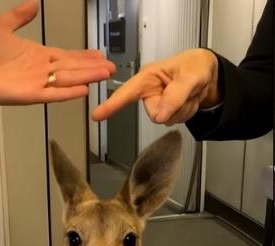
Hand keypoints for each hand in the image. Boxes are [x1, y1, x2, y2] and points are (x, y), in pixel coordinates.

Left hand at [0, 0, 114, 105]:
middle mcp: (39, 69)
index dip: (82, 55)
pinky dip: (67, 93)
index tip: (98, 54)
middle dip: (91, 66)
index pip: (64, 55)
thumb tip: (32, 5)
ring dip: (86, 76)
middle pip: (71, 67)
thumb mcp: (0, 25)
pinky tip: (83, 90)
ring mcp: (35, 82)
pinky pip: (52, 94)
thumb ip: (19, 16)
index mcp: (35, 54)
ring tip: (105, 74)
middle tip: (110, 66)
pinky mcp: (29, 94)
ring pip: (67, 79)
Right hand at [92, 49, 218, 124]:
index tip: (96, 115)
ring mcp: (156, 102)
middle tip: (186, 92)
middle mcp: (148, 91)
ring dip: (182, 110)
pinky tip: (188, 100)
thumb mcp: (191, 75)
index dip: (111, 104)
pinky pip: (174, 121)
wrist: (209, 73)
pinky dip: (185, 112)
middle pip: (154, 113)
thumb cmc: (196, 65)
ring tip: (188, 94)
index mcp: (147, 77)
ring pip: (165, 119)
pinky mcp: (164, 110)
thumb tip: (160, 116)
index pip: (126, 92)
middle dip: (173, 107)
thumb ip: (176, 95)